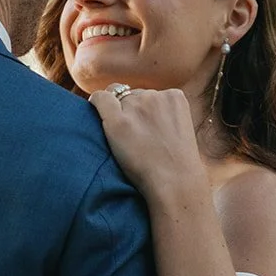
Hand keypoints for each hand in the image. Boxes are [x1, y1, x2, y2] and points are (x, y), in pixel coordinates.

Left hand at [90, 86, 208, 210]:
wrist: (175, 182)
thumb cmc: (177, 163)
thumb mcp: (180, 128)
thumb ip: (165, 114)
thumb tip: (142, 110)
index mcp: (174, 96)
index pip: (149, 93)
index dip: (141, 109)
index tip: (140, 125)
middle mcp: (154, 96)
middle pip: (132, 95)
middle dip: (129, 110)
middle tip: (132, 136)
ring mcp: (136, 107)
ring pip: (116, 97)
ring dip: (116, 113)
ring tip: (122, 138)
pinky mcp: (118, 121)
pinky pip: (99, 99)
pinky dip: (95, 104)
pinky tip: (94, 113)